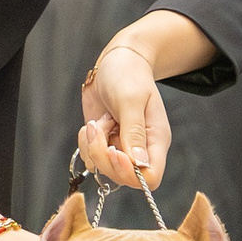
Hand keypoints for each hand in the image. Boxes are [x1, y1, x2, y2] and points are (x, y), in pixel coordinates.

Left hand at [78, 38, 172, 190]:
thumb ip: (134, 132)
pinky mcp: (104, 144)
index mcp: (156, 140)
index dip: (130, 173)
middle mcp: (140, 149)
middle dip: (103, 156)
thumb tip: (139, 164)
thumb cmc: (129, 75)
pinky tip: (93, 124)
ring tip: (99, 121)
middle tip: (98, 128)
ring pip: (104, 169)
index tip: (113, 151)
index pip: (151, 177)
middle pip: (123, 177)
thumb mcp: (132, 99)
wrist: (116, 62)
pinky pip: (91, 159)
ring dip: (93, 147)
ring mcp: (121, 147)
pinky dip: (86, 144)